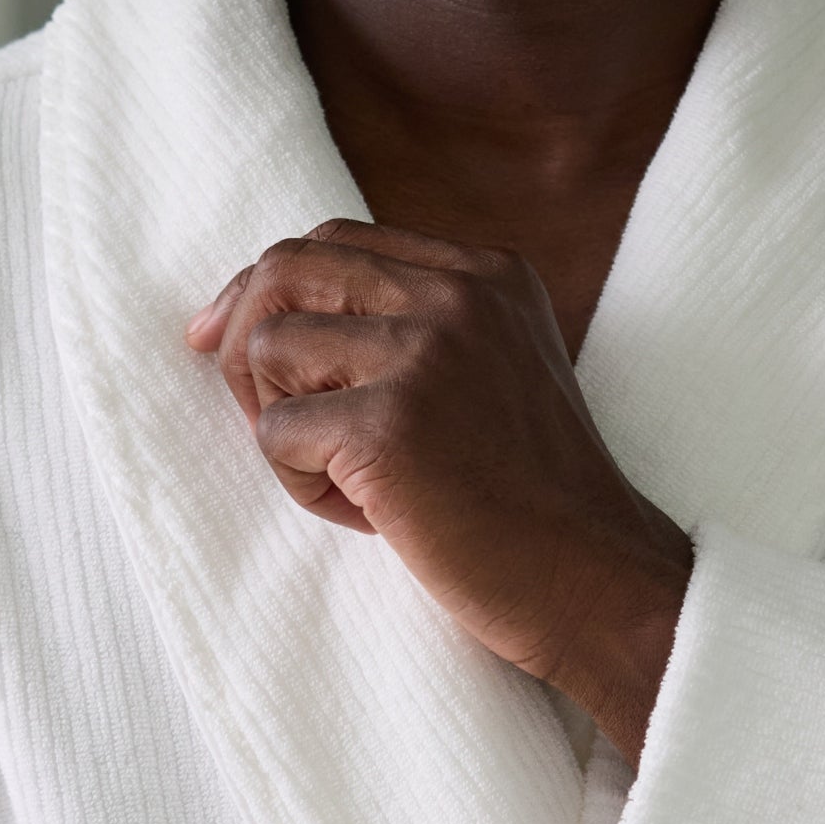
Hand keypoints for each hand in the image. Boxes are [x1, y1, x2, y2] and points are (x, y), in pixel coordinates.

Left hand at [186, 221, 690, 763]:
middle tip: (260, 410)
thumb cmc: (532, 500)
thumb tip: (262, 311)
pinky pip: (274, 434)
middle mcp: (459, 294)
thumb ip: (414, 326)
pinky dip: (300, 483)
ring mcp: (425, 354)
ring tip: (345, 478)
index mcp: (487, 272)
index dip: (268, 289)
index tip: (228, 340)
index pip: (334, 240)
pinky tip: (367, 513)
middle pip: (286, 268)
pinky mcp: (389, 425)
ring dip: (279, 423)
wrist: (596, 583)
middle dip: (242, 340)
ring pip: (267, 347)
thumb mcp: (494, 372)